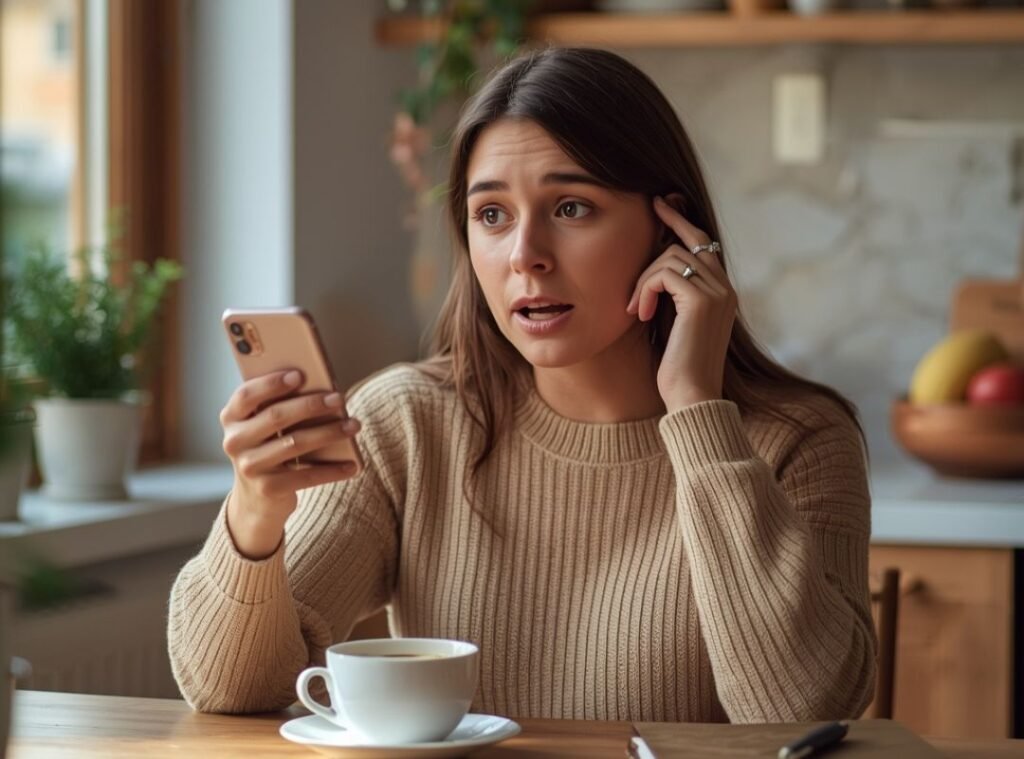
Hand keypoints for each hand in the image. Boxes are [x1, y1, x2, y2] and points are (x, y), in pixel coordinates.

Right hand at [219, 370, 361, 557]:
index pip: (246, 395)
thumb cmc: (269, 446)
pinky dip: (332, 470)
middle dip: (311, 405)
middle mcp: (234, 442)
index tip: (299, 375)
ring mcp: (249, 467)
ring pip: (295, 443)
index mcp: (231, 417)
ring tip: (354, 425)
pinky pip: (306, 475)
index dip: (271, 383)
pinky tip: (353, 465)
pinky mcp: (268, 489)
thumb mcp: (265, 425)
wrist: (258, 498)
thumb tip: (322, 387)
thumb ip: (279, 404)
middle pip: (276, 417)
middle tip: (339, 398)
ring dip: (329, 432)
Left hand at [626, 196, 736, 413]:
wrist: (691, 396)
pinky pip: (664, 274)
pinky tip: (639, 313)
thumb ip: (673, 295)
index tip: (661, 204)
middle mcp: (725, 288)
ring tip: (635, 309)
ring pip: (672, 257)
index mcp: (722, 292)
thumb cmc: (677, 368)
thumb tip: (653, 270)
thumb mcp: (674, 323)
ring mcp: (717, 292)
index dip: (682, 221)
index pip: (704, 244)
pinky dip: (645, 290)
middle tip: (647, 225)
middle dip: (665, 231)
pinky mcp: (701, 301)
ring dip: (644, 280)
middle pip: (691, 240)